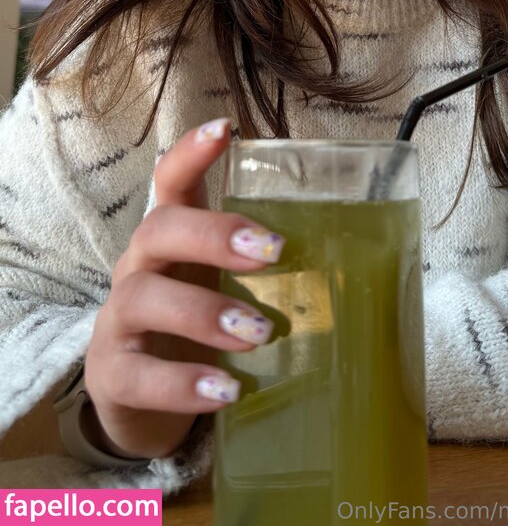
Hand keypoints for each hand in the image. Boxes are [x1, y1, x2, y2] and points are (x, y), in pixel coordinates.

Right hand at [83, 118, 284, 459]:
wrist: (142, 403)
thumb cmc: (198, 329)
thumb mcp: (229, 288)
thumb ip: (272, 271)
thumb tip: (369, 260)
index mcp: (174, 240)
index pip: (172, 181)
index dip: (191, 153)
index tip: (224, 129)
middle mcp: (140, 267)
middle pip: (158, 229)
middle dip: (213, 234)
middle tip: (270, 250)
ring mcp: (120, 321)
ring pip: (144, 298)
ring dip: (203, 312)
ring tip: (256, 333)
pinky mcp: (114, 375)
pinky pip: (137, 375)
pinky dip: (182, 382)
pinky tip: (225, 392)